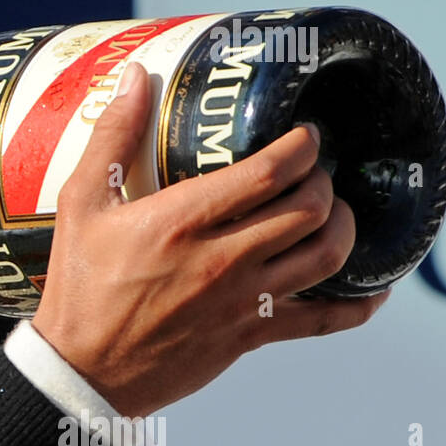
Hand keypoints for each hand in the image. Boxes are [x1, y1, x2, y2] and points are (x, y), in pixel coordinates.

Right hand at [31, 61, 388, 417]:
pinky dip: (359, 303)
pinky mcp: (251, 336)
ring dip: (344, 226)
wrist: (81, 368)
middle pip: (310, 208)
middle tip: (311, 171)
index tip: (304, 135)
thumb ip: (112, 137)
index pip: (270, 172)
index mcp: (181, 220)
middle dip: (323, 180)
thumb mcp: (80, 203)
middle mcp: (221, 259)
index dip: (302, 146)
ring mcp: (242, 301)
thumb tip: (135, 77)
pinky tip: (368, 287)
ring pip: (328, 256)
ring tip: (331, 212)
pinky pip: (326, 320)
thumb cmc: (78, 284)